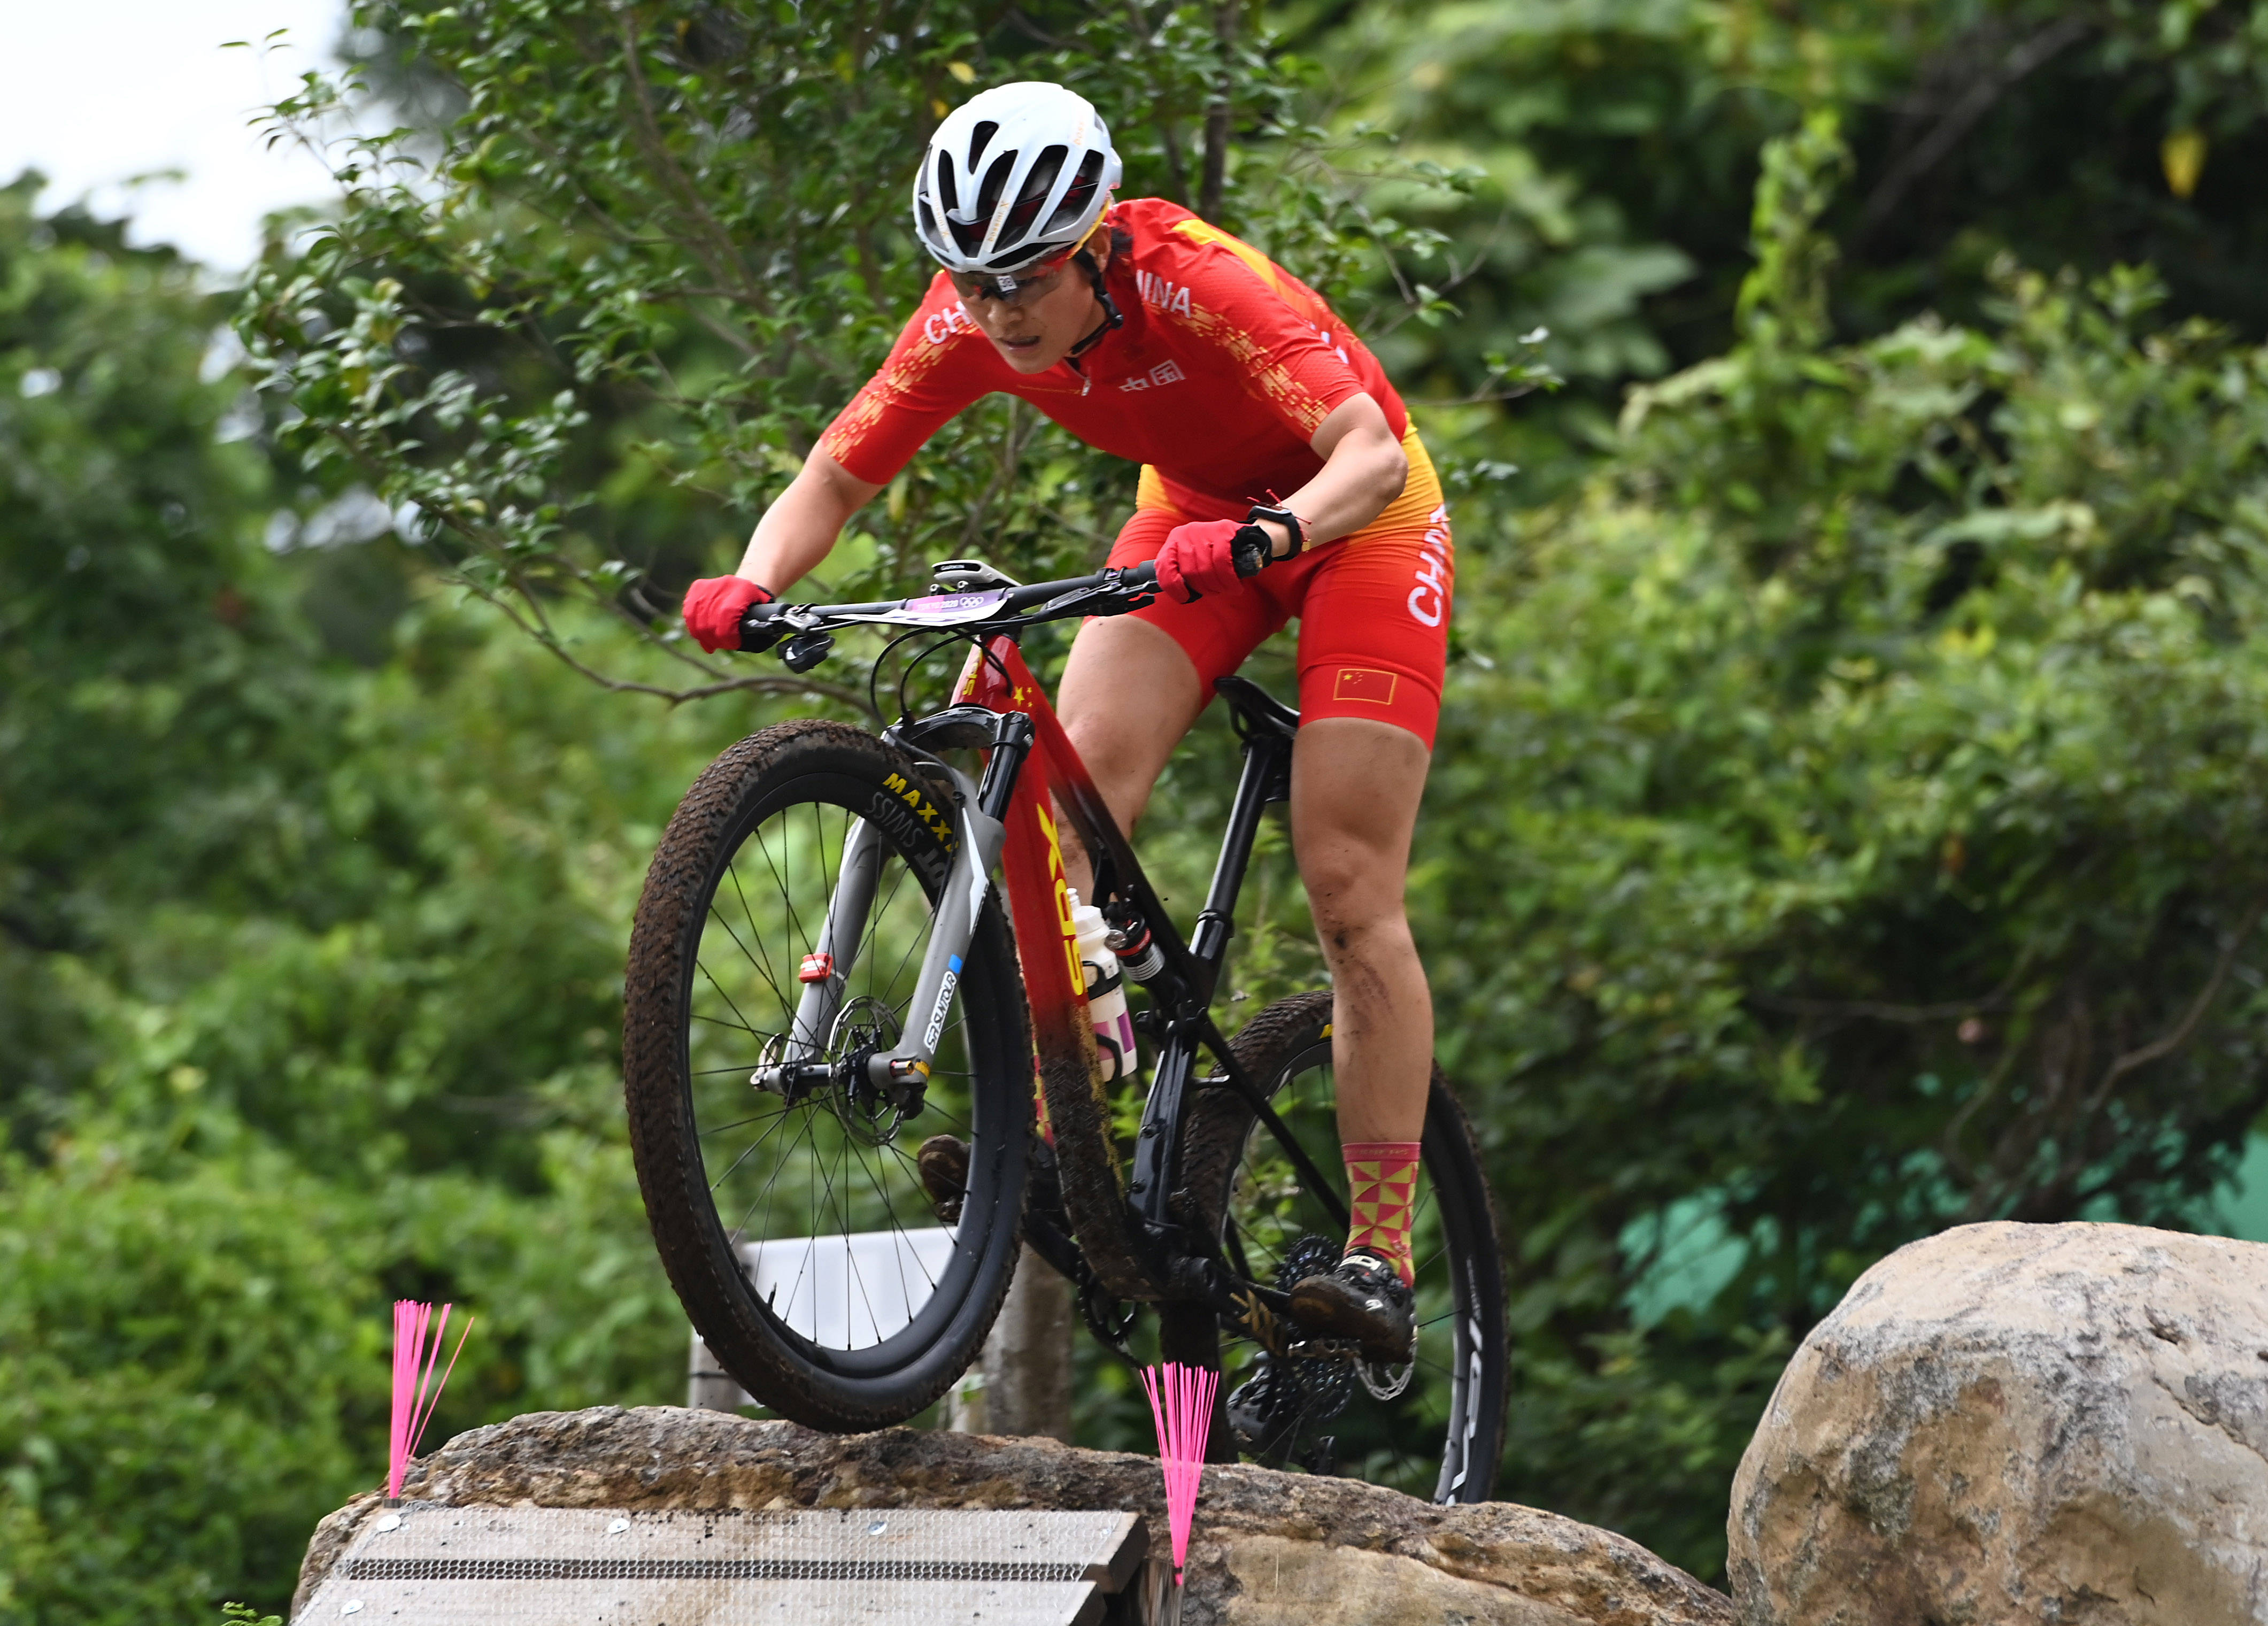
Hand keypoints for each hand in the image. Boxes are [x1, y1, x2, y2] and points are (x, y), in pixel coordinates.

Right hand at [682, 575, 776, 651]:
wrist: (746, 585)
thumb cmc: (756, 606)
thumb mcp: (763, 615)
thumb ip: (754, 630)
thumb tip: (739, 646)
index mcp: (744, 589)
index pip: (727, 613)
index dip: (726, 633)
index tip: (732, 644)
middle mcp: (725, 584)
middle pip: (710, 617)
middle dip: (714, 638)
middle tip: (721, 645)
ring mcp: (710, 584)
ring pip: (696, 615)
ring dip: (702, 635)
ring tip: (711, 643)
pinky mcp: (698, 586)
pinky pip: (689, 611)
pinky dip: (693, 626)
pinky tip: (700, 635)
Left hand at [1153, 519, 1270, 603]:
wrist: (1246, 538)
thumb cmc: (1216, 553)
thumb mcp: (1195, 559)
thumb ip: (1184, 572)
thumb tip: (1180, 592)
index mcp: (1175, 540)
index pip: (1164, 567)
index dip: (1173, 588)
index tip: (1185, 597)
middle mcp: (1186, 533)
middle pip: (1189, 572)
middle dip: (1203, 588)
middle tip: (1214, 591)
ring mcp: (1204, 530)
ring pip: (1205, 569)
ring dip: (1217, 586)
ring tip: (1226, 589)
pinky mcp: (1223, 530)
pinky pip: (1222, 562)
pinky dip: (1228, 579)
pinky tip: (1234, 586)